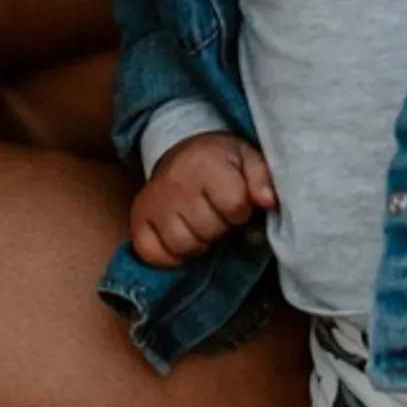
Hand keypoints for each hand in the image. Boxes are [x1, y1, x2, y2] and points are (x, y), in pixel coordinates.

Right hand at [130, 134, 273, 266]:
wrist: (181, 151)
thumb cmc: (220, 161)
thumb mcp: (248, 157)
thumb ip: (262, 178)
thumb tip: (268, 201)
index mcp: (208, 167)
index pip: (235, 206)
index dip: (241, 211)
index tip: (237, 203)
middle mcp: (177, 184)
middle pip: (209, 229)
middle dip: (220, 226)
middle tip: (217, 212)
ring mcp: (154, 203)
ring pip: (183, 245)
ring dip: (198, 242)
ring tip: (200, 225)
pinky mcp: (138, 218)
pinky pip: (152, 254)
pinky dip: (169, 255)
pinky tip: (180, 239)